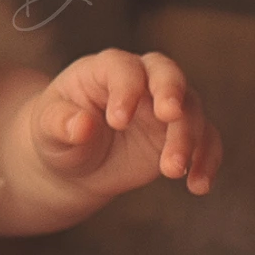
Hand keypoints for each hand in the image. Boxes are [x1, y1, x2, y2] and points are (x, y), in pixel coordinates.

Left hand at [32, 50, 223, 202]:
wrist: (76, 163)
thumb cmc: (57, 134)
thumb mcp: (47, 129)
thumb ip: (60, 123)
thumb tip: (81, 125)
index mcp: (105, 70)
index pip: (123, 68)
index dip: (125, 89)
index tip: (118, 121)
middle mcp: (142, 80)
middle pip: (167, 74)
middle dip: (171, 92)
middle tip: (169, 117)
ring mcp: (164, 107)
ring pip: (191, 110)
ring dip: (187, 139)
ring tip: (171, 171)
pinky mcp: (180, 135)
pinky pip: (206, 141)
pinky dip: (207, 160)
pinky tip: (198, 186)